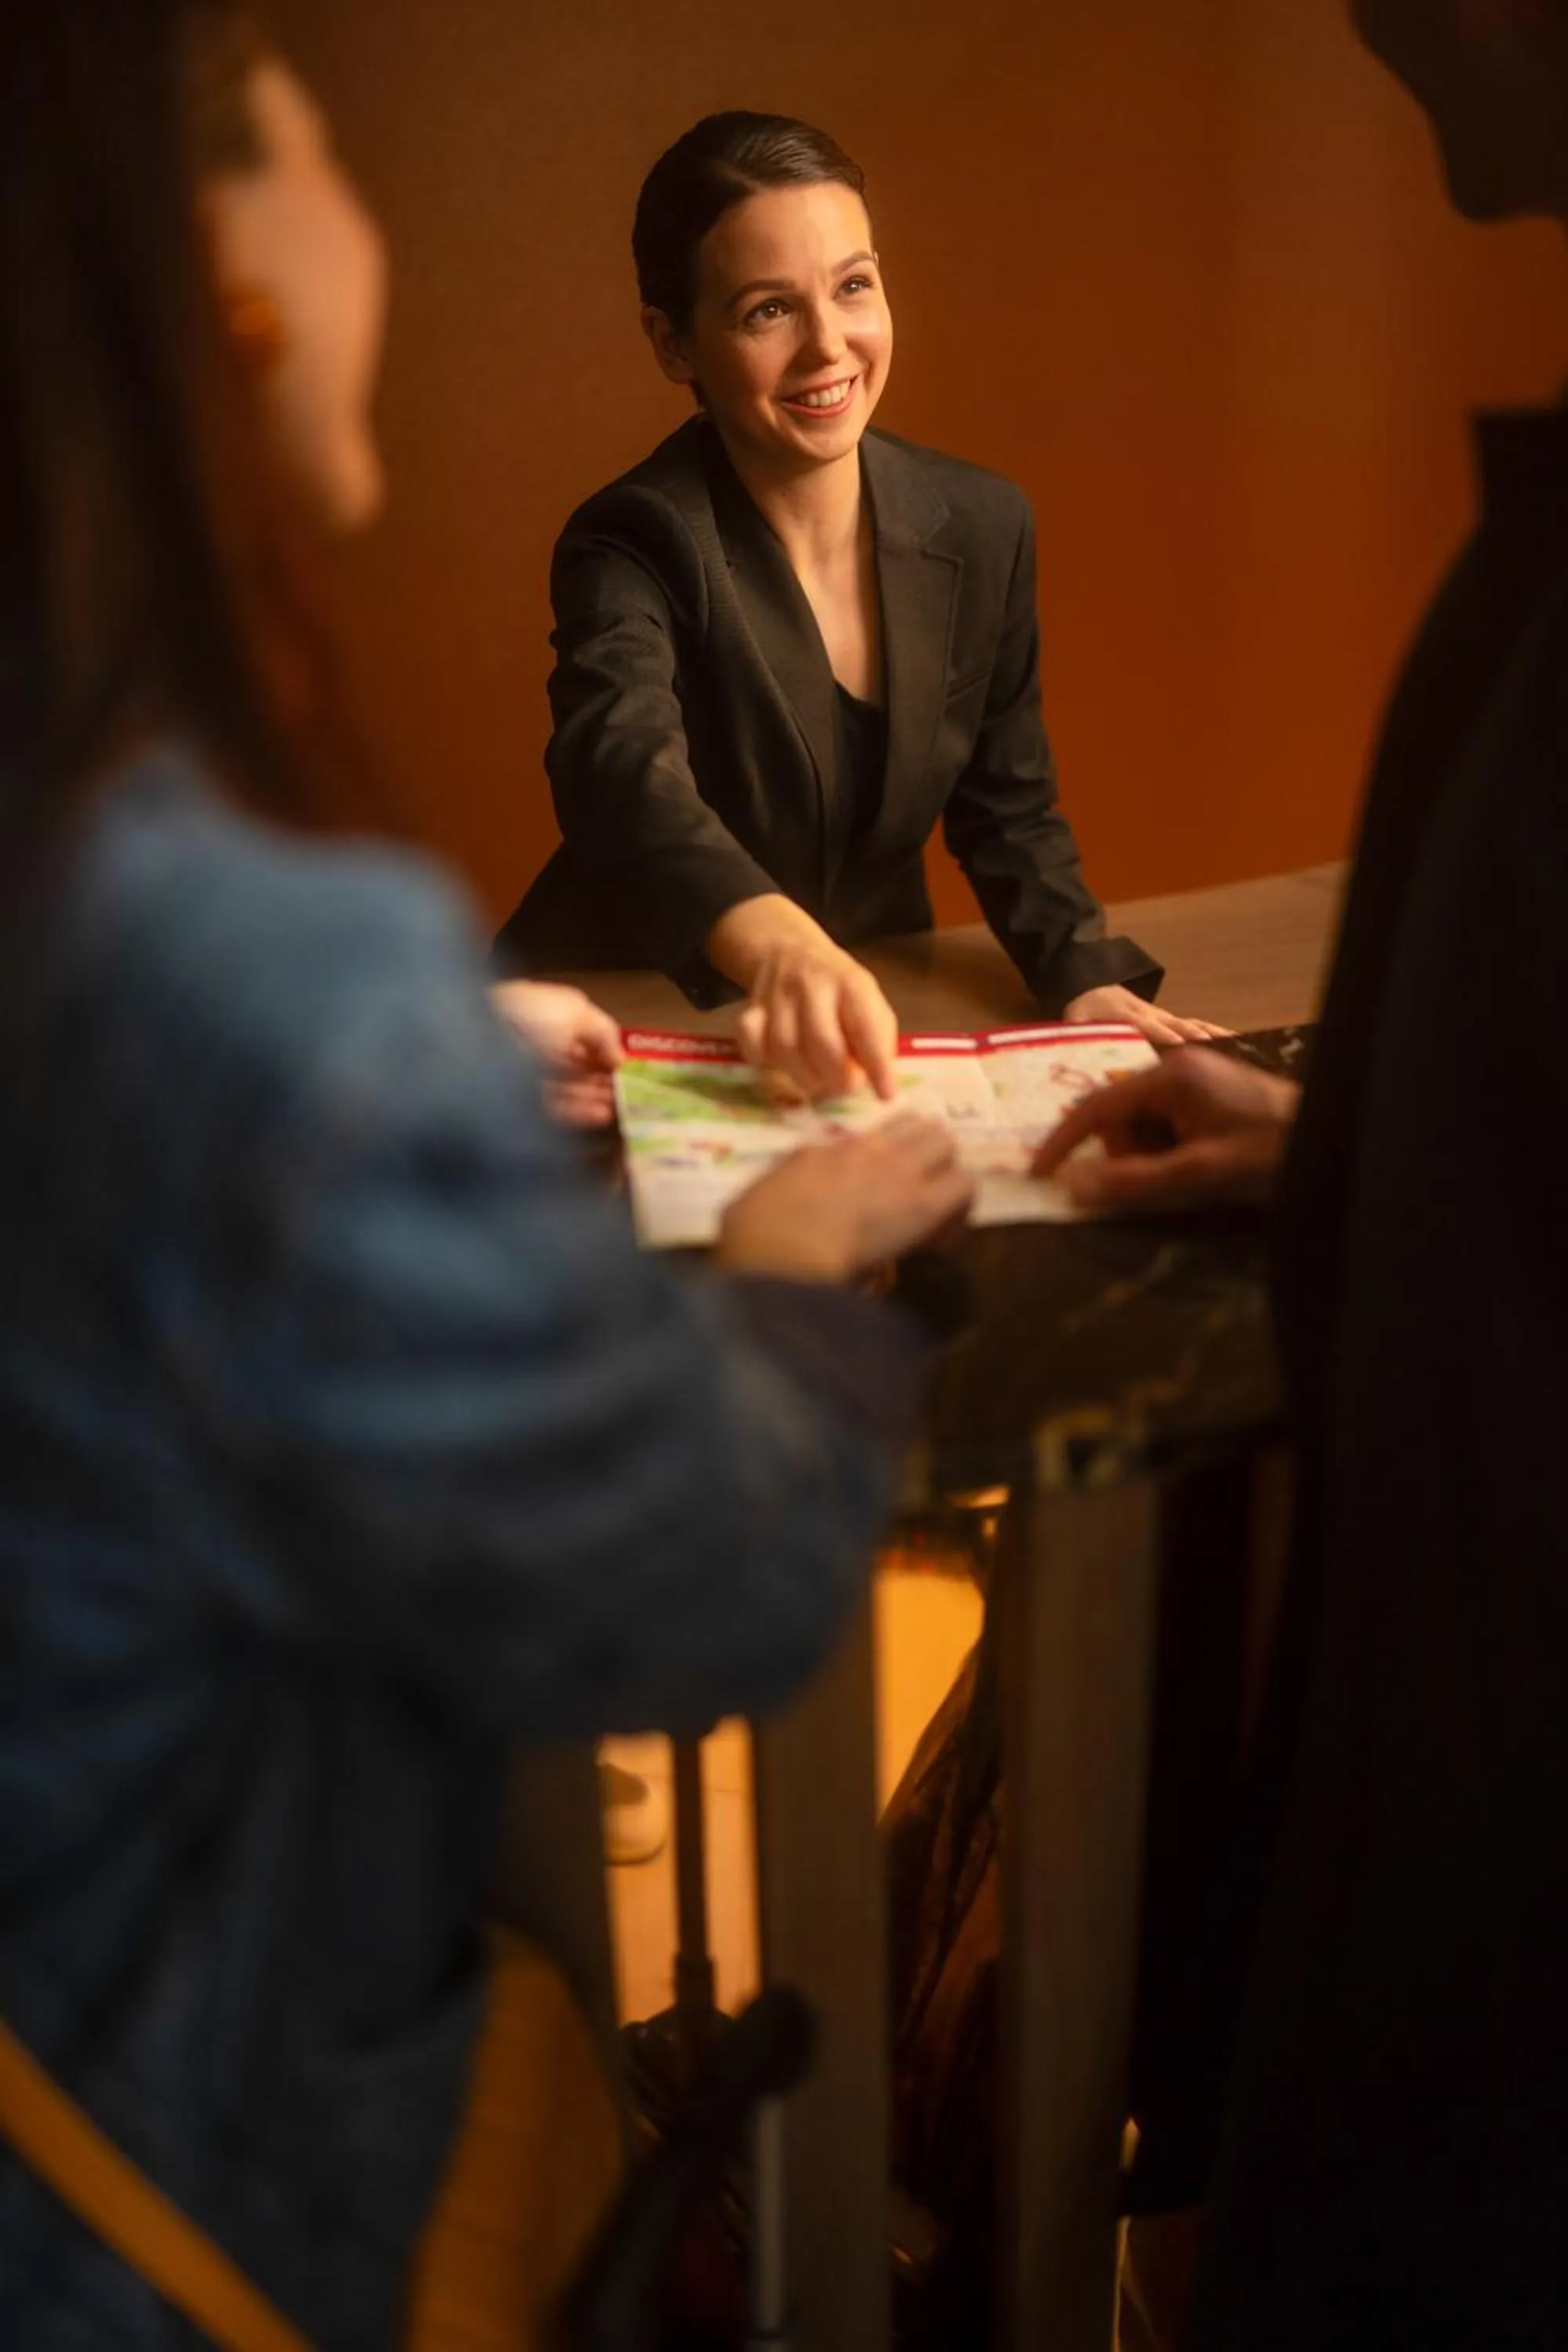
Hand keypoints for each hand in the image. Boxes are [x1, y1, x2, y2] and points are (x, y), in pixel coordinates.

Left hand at [491, 981, 622, 1127]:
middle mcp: (531, 1043)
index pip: (576, 1033)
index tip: (625, 1063)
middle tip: (627, 1088)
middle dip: (600, 1076)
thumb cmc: (527, 1016)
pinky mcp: (520, 1104)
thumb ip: (603, 1031)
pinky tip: (602, 1115)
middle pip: (572, 1063)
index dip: (602, 1048)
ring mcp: (524, 1076)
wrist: (478, 1048)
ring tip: (620, 1105)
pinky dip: (580, 1112)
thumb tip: (620, 1056)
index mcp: (540, 1014)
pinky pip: (555, 1109)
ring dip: (594, 1096)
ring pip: (566, 1088)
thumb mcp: (576, 1010)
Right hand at [716, 1114, 974, 1281]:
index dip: (892, 1155)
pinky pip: (964, 1188)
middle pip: (919, 1126)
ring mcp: (898, 1171)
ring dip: (947, 1173)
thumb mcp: (768, 1196)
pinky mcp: (922, 1205)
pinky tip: (944, 1239)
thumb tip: (796, 1201)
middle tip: (924, 1191)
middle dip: (929, 1154)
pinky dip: (961, 1208)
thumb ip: (792, 1189)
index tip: (887, 1187)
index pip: (877, 1136)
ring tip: (939, 1213)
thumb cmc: (757, 1233)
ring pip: (945, 1143)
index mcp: (828, 1152)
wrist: (778, 1250)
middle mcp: (868, 1151)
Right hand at [735, 943, 899, 1101]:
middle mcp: (812, 985)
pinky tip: (780, 1064)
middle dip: (836, 1077)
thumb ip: (876, 1037)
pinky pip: (751, 1044)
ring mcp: (777, 996)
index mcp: (851, 983)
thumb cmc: (838, 989)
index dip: (877, 1064)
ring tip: (818, 1082)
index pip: (867, 1026)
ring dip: (805, 1078)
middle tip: (843, 1087)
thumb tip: (877, 1079)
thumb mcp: (869, 1001)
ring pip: (786, 1048)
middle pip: (822, 1041)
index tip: (885, 1094)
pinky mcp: (749, 1009)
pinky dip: (764, 1061)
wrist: (789, 952)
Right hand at [1032, 1046, 1298, 1213]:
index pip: (1097, 1106)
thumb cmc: (1271, 1155)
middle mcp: (1179, 1068)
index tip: (1040, 1173)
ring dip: (1153, 1157)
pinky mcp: (1211, 1096)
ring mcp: (1197, 1080)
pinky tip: (1200, 1166)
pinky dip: (1171, 1151)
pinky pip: (1168, 1124)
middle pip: (1121, 1117)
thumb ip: (1134, 1181)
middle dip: (1128, 1155)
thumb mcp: (1199, 1174)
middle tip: (1163, 1184)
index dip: (1064, 1141)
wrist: (1334, 1144)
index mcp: (1171, 1076)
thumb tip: (1075, 1189)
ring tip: (1194, 1176)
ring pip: (1145, 1125)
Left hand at [1063, 984, 1232, 1049]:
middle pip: (1178, 1027)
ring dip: (1214, 1038)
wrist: (1093, 982)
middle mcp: (1152, 1016)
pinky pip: (1198, 1027)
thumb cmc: (1086, 1010)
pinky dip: (1218, 1034)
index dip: (1161, 1035)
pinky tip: (1240, 1043)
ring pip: (1193, 1027)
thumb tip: (1076, 1058)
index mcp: (1128, 1016)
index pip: (1147, 1026)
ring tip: (1238, 1051)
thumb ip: (1077, 1037)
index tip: (1178, 1047)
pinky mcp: (1174, 1021)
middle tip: (1219, 1056)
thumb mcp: (1074, 1021)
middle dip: (1196, 1040)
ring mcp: (1166, 1018)